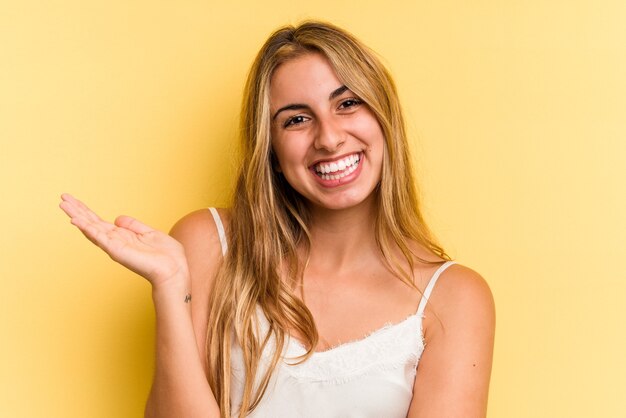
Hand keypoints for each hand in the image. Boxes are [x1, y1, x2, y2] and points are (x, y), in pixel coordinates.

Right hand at [59, 193, 188, 287]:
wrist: (174, 270)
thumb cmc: (166, 256)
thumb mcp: (150, 233)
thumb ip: (133, 226)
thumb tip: (117, 218)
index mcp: (123, 236)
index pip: (100, 222)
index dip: (87, 211)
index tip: (74, 200)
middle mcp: (115, 241)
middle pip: (91, 223)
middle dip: (77, 211)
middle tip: (62, 198)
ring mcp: (115, 246)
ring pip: (91, 228)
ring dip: (77, 216)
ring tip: (63, 205)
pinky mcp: (117, 250)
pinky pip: (100, 237)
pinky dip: (87, 229)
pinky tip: (76, 221)